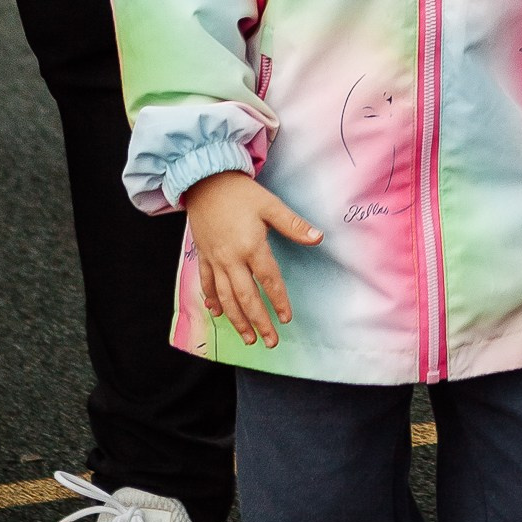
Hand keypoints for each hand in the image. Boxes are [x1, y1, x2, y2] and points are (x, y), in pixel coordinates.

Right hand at [184, 170, 321, 350]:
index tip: (287, 318)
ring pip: (225, 297)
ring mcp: (214, 259)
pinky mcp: (203, 255)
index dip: (279, 300)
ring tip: (247, 337)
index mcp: (251, 246)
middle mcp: (231, 258)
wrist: (204, 180)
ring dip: (236, 319)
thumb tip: (318, 238)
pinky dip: (211, 300)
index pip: (268, 280)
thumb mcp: (271, 204)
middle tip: (269, 341)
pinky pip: (206, 283)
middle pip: (246, 297)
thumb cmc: (240, 192)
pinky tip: (218, 313)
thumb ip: (293, 225)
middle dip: (258, 321)